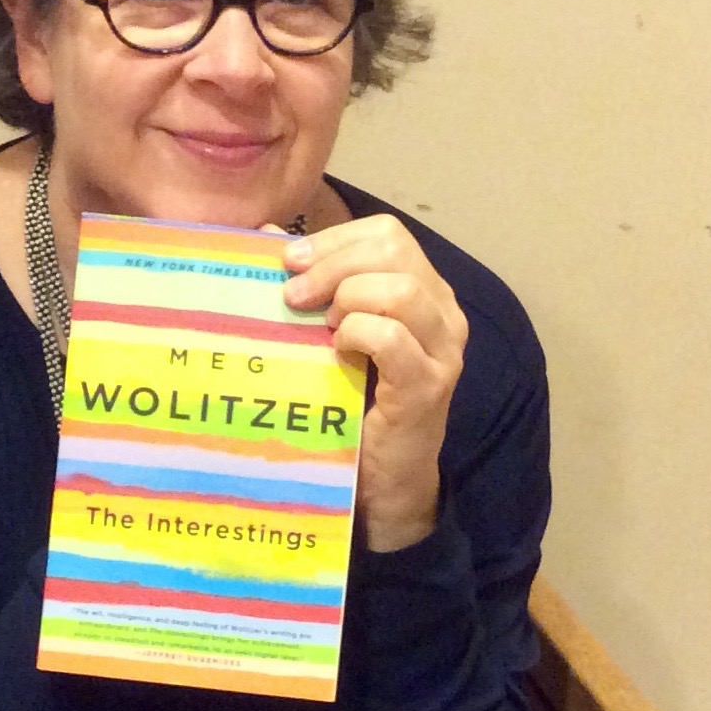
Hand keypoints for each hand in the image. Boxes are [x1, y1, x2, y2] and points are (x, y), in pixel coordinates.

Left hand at [277, 215, 467, 552]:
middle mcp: (443, 312)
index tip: (288, 261)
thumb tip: (266, 236)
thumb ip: (310, 285)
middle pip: (393, 250)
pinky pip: (391, 338)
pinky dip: (356, 334)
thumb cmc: (352, 400)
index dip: (334, 239)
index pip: (387, 233)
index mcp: (424, 289)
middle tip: (293, 296)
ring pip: (399, 289)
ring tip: (321, 326)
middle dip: (332, 264)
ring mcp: (442, 350)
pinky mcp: (428, 386)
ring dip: (346, 298)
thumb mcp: (330, 333)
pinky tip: (337, 350)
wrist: (384, 478)